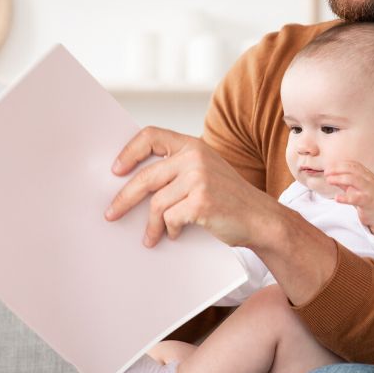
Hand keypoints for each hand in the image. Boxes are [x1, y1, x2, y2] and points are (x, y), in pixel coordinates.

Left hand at [103, 126, 274, 247]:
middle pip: (146, 176)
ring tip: (150, 236)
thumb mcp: (206, 172)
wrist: (261, 219)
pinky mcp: (201, 202)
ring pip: (156, 203)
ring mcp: (200, 179)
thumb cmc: (230, 200)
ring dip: (151, 225)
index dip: (129, 152)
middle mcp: (196, 158)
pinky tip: (175, 235)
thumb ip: (178, 169)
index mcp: (194, 146)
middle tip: (112, 213)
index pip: (151, 136)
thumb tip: (135, 186)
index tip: (116, 171)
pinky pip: (169, 218)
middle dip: (124, 198)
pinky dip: (169, 231)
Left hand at [324, 161, 373, 243]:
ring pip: (354, 180)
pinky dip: (345, 197)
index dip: (339, 165)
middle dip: (337, 170)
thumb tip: (330, 175)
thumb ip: (344, 182)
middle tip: (326, 173)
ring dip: (339, 179)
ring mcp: (370, 190)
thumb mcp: (355, 188)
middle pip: (352, 170)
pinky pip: (356, 198)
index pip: (352, 164)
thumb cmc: (366, 199)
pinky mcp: (368, 201)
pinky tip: (337, 198)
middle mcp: (369, 179)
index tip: (328, 168)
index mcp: (367, 174)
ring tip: (329, 181)